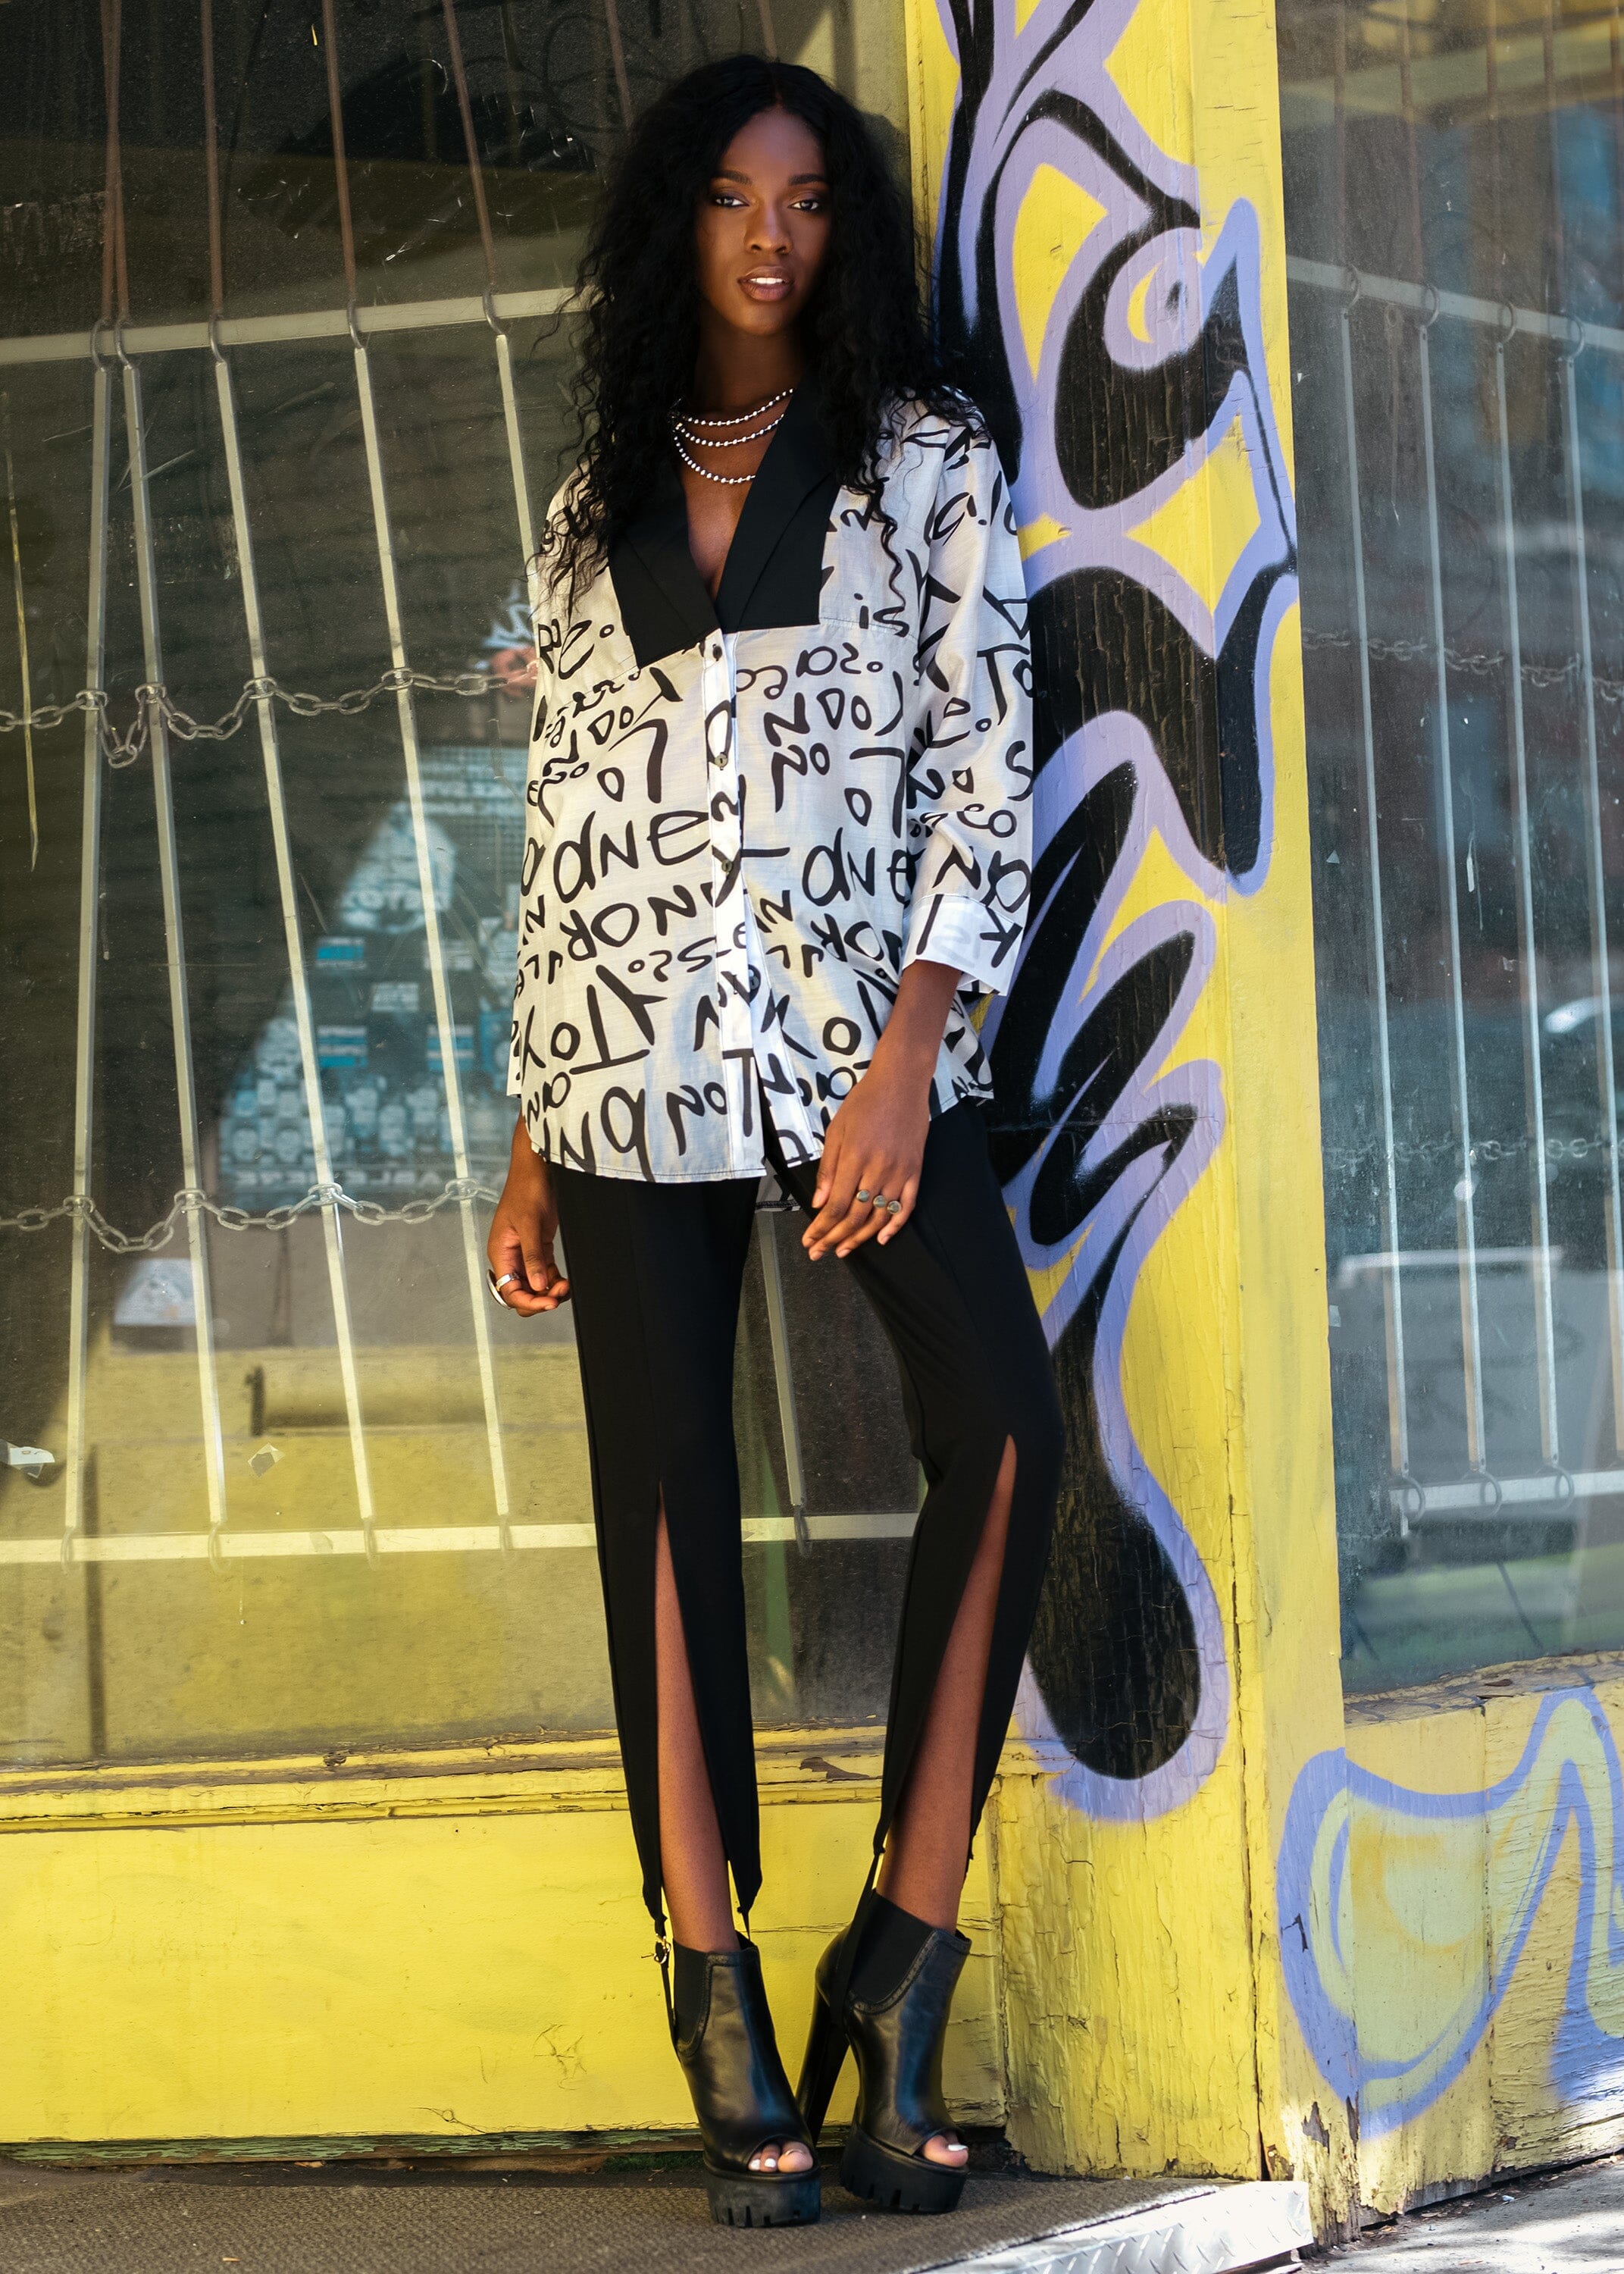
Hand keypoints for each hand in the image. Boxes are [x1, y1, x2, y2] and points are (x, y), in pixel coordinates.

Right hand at [487, 1116, 570, 1313]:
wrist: (537, 1169)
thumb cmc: (527, 1189)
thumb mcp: (530, 1224)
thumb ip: (533, 1257)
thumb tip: (538, 1286)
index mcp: (500, 1252)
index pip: (508, 1290)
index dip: (528, 1300)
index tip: (548, 1302)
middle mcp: (509, 1257)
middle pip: (520, 1292)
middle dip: (539, 1299)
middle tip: (559, 1295)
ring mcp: (524, 1253)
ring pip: (534, 1285)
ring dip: (549, 1291)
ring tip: (566, 1287)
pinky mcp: (538, 1247)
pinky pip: (544, 1272)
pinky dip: (554, 1280)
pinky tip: (565, 1281)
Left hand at [801, 959, 962, 1261]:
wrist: (901, 1083)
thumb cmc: (864, 1103)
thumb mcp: (836, 1130)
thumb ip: (828, 1168)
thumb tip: (818, 1203)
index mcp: (855, 1159)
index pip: (836, 1205)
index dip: (821, 1228)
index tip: (810, 1241)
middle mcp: (878, 1170)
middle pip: (855, 1216)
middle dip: (834, 1238)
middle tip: (819, 1253)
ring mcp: (900, 1172)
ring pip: (879, 1216)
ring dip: (859, 1237)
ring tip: (843, 1250)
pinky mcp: (916, 1171)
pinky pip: (907, 1206)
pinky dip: (895, 1225)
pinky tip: (881, 1238)